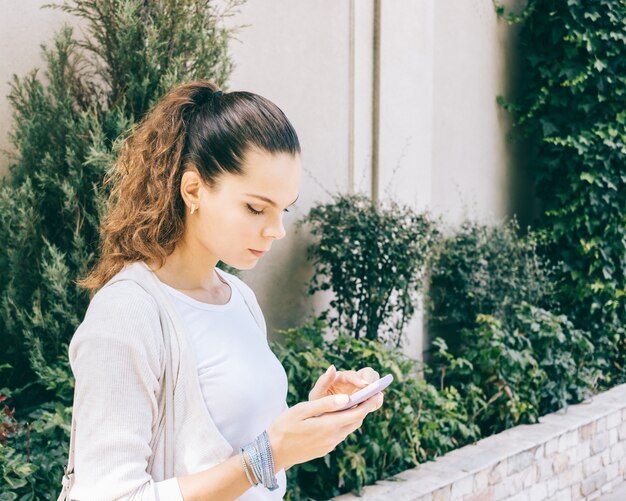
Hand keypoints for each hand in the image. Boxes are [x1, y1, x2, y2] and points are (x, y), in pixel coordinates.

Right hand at [267, 391, 383, 470]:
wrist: (272, 452)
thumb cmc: (284, 427)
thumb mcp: (302, 410)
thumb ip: (325, 404)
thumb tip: (347, 398)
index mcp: (328, 426)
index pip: (357, 414)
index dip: (368, 402)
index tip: (377, 392)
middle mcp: (332, 438)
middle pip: (356, 421)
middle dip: (365, 407)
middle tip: (372, 394)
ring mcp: (329, 445)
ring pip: (349, 428)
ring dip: (355, 415)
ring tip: (358, 401)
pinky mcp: (324, 449)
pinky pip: (340, 434)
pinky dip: (344, 422)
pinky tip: (340, 414)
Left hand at [308, 365, 379, 400]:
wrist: (320, 415)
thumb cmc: (318, 402)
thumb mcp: (316, 394)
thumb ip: (323, 382)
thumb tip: (332, 367)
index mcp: (341, 377)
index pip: (353, 375)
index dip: (359, 379)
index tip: (365, 385)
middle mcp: (352, 381)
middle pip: (369, 373)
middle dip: (373, 381)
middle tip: (374, 392)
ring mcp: (360, 390)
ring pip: (374, 385)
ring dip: (376, 391)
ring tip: (374, 401)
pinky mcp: (364, 400)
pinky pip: (374, 399)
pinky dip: (376, 401)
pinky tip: (373, 406)